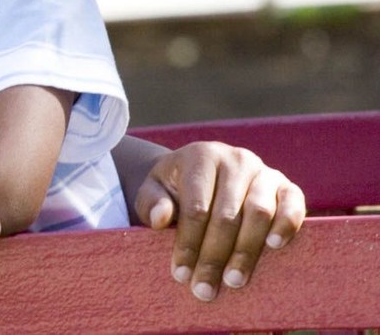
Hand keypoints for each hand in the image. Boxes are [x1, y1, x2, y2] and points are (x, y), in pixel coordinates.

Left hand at [134, 141, 304, 301]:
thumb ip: (151, 201)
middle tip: (204, 289)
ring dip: (246, 251)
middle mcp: (236, 160)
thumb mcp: (153, 190)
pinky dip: (287, 224)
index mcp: (201, 157)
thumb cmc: (174, 188)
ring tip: (233, 281)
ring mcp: (264, 171)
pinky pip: (293, 204)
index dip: (188, 243)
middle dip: (214, 256)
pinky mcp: (287, 186)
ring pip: (259, 212)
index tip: (181, 274)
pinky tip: (274, 247)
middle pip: (227, 215)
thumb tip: (159, 219)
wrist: (200, 173)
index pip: (196, 207)